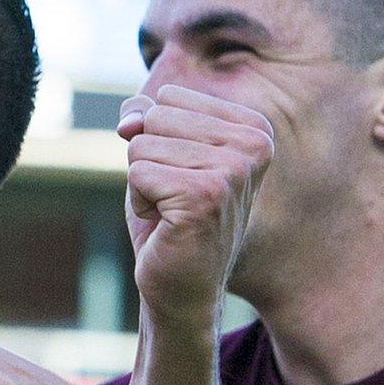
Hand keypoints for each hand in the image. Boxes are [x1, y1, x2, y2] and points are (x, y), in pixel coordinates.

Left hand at [118, 85, 270, 326]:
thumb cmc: (171, 219)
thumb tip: (129, 123)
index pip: (169, 97)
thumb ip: (144, 114)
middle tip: (175, 198)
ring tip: (172, 212)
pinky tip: (167, 225)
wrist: (182, 287)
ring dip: (144, 183)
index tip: (184, 176)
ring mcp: (232, 171)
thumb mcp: (159, 153)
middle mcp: (252, 145)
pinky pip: (138, 172)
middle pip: (156, 117)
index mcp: (254, 128)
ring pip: (143, 144)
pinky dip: (141, 202)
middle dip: (150, 159)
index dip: (160, 139)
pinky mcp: (204, 196)